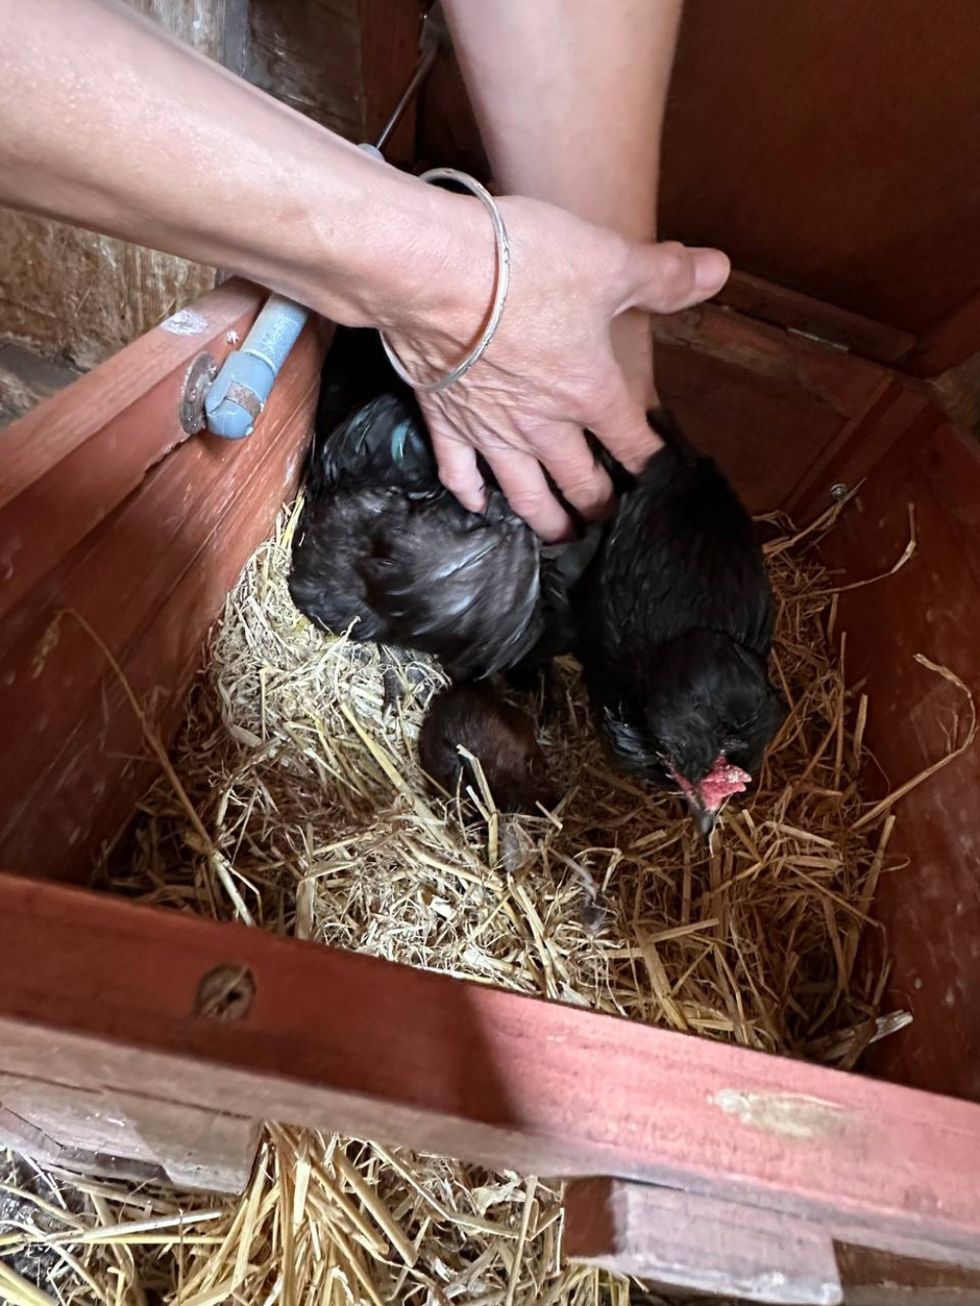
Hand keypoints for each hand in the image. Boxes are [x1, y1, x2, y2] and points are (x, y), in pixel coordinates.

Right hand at [382, 195, 728, 539]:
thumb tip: (720, 269)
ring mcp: (490, 429)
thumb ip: (664, 276)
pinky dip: (470, 494)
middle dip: (601, 507)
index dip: (653, 467)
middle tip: (611, 524)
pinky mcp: (444, 419)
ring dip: (547, 520)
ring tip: (561, 537)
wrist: (429, 272)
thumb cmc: (523, 265)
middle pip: (581, 483)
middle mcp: (543, 426)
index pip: (632, 444)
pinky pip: (458, 470)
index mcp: (589, 393)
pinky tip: (478, 507)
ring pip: (525, 493)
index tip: (664, 484)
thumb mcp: (607, 261)